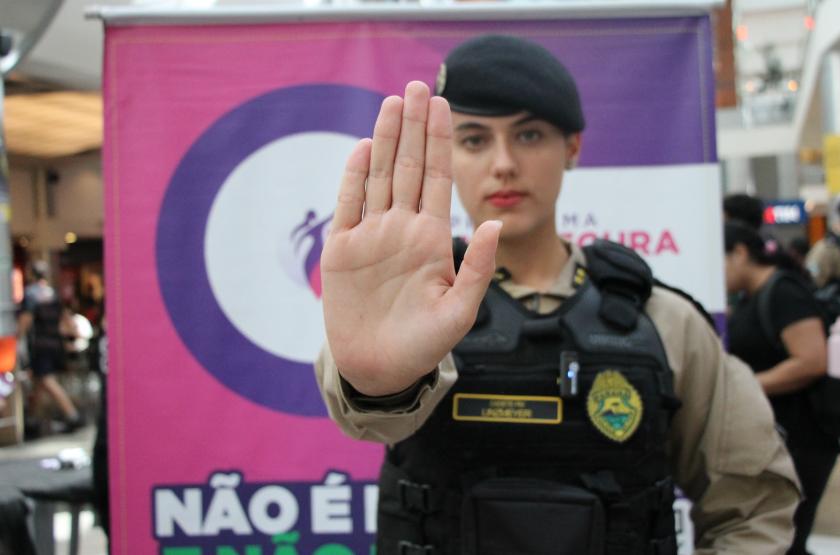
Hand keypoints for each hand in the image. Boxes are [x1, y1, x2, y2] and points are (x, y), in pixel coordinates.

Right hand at [320, 81, 501, 396]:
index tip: (443, 104)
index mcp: (431, 238)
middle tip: (417, 85)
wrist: (379, 370)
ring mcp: (371, 236)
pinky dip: (353, 177)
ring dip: (384, 140)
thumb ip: (476, 268)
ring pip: (378, 177)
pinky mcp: (342, 250)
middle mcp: (402, 229)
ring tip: (393, 102)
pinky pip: (348, 206)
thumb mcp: (459, 311)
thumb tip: (493, 224)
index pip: (436, 178)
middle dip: (413, 126)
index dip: (439, 141)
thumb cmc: (423, 345)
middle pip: (407, 166)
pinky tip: (362, 148)